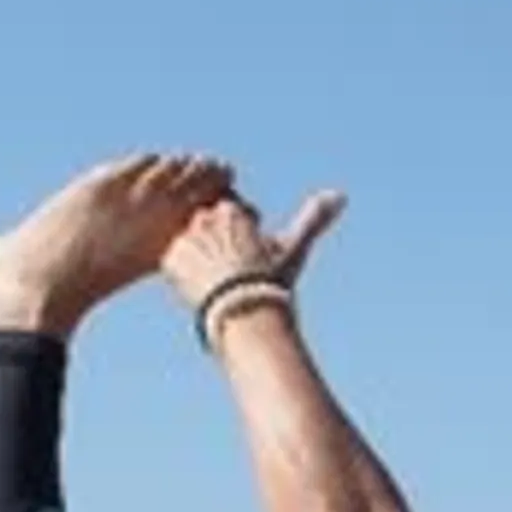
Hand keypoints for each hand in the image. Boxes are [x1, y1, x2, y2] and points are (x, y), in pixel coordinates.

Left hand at [166, 186, 347, 330]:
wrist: (247, 316)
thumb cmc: (273, 285)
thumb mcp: (294, 249)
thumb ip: (313, 218)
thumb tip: (341, 194)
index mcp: (231, 212)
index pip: (227, 220)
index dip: (239, 243)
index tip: (248, 265)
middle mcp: (203, 219)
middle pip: (205, 233)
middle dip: (216, 253)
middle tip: (230, 280)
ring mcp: (184, 239)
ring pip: (188, 248)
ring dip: (198, 265)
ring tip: (215, 288)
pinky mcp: (169, 260)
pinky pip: (172, 263)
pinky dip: (183, 277)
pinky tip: (198, 291)